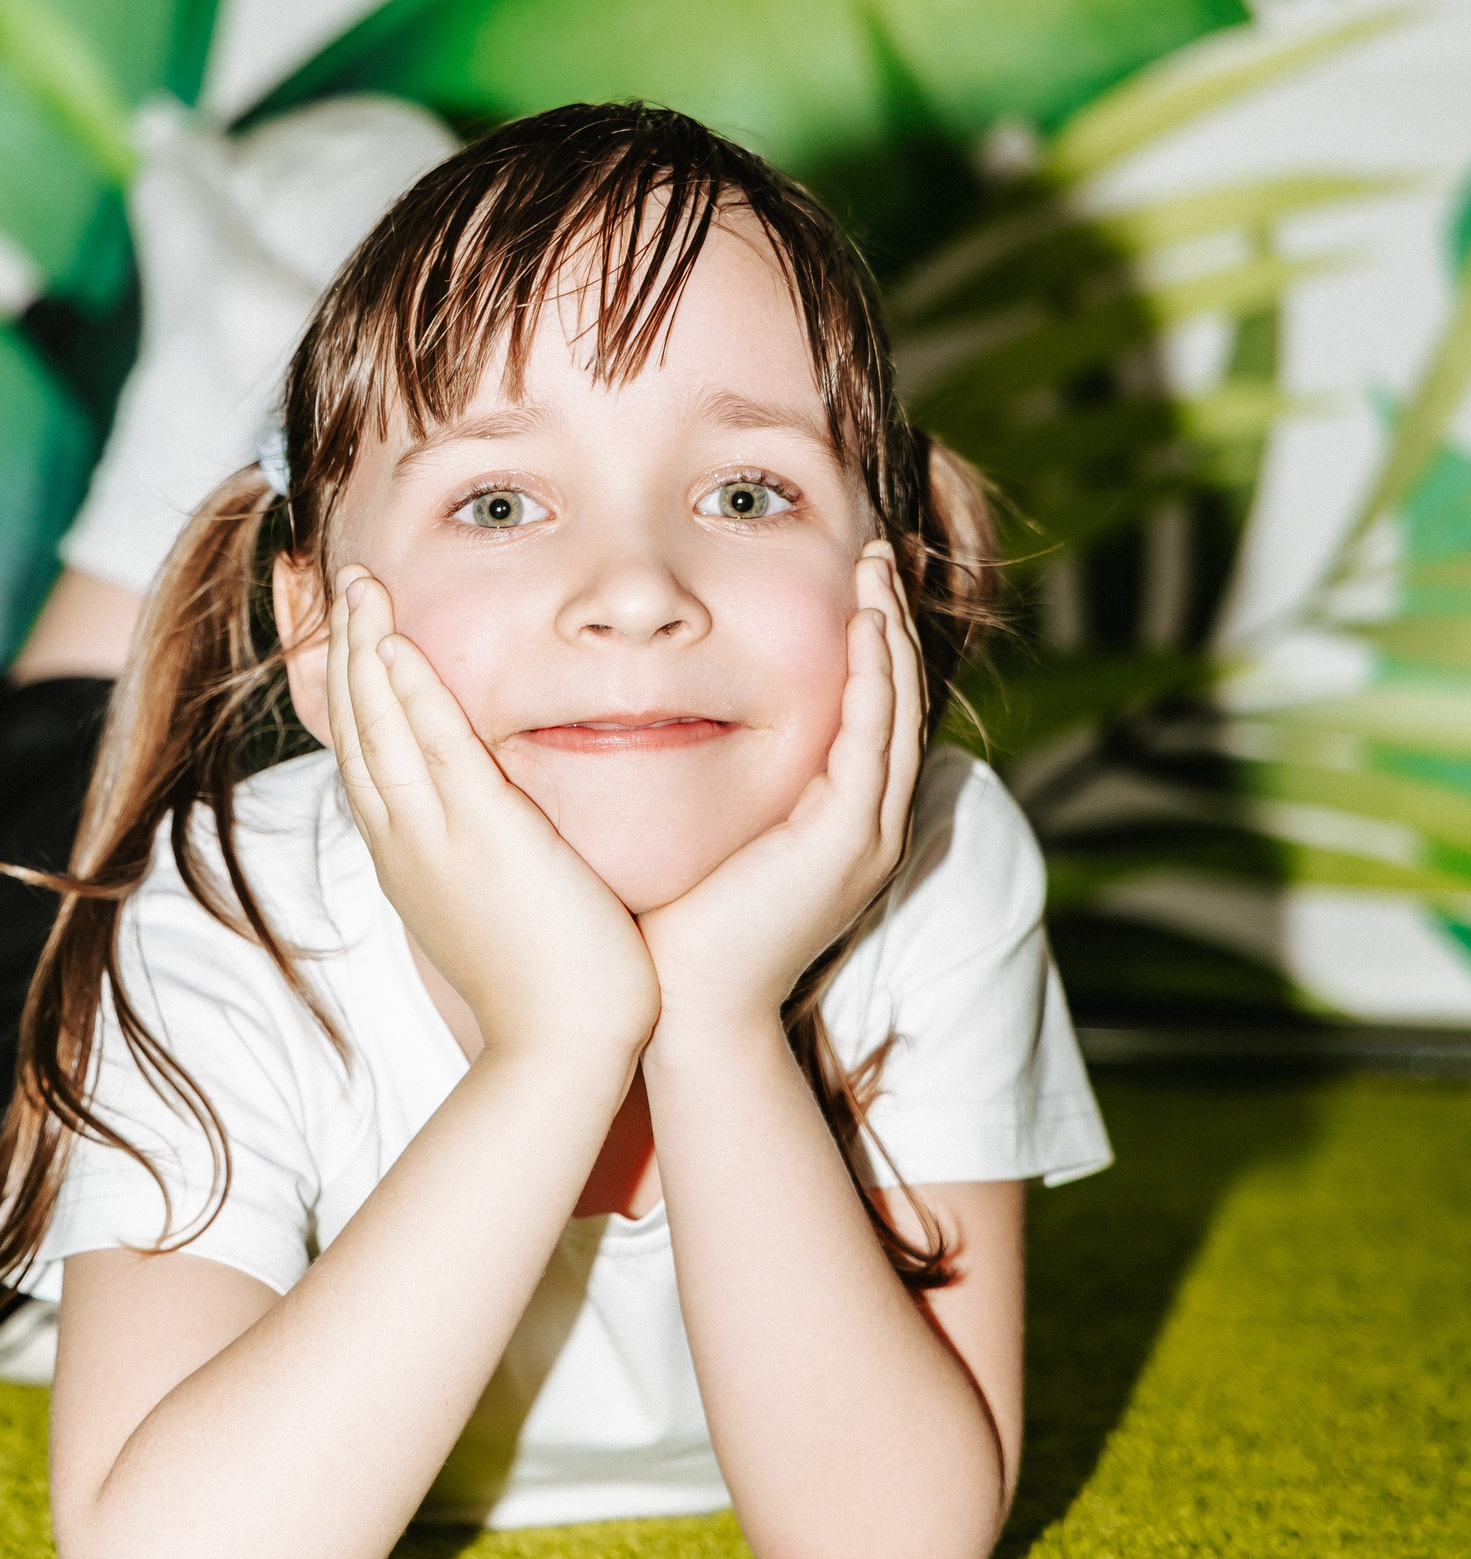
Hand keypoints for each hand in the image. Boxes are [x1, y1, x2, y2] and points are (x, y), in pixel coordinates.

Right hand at [327, 568, 660, 1073]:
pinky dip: (410, 691)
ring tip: (359, 583)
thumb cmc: (547, 983)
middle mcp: (404, 840)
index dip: (348, 684)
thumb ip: (481, 855)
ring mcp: (434, 838)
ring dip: (365, 647)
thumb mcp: (492, 904)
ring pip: (381, 724)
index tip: (344, 628)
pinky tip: (395, 643)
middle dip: (344, 646)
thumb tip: (488, 825)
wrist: (561, 1046)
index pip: (364, 751)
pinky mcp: (483, 835)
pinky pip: (435, 747)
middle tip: (343, 578)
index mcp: (406, 855)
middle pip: (356, 725)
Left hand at [639, 542, 926, 1043]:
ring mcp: (866, 834)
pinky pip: (873, 736)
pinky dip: (875, 675)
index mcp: (840, 824)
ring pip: (897, 708)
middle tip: (880, 552)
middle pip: (899, 699)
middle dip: (891, 621)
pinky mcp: (846, 839)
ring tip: (878, 569)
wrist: (679, 1005)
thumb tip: (660, 709)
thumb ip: (710, 772)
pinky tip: (864, 625)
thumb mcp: (705, 825)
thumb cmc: (674, 922)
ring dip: (890, 632)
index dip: (871, 644)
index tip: (852, 580)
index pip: (871, 713)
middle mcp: (869, 826)